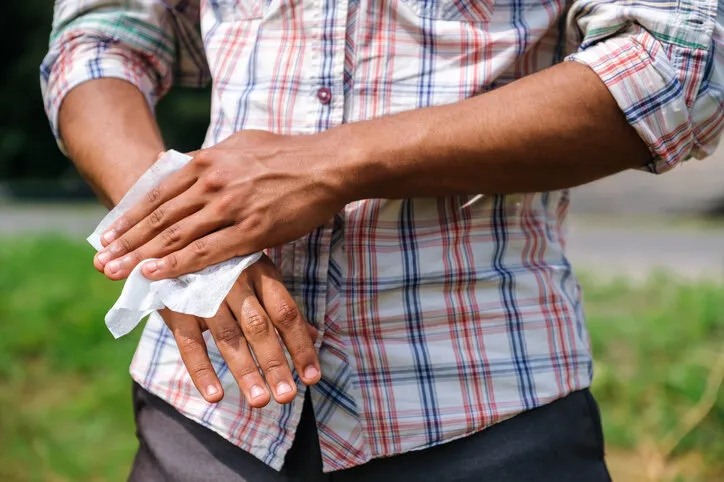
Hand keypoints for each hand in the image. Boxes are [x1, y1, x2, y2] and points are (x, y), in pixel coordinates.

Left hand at [93, 130, 346, 280]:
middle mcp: (212, 183)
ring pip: (176, 236)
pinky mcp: (251, 231)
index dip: (130, 216)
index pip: (157, 192)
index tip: (108, 233)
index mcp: (208, 161)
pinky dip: (177, 265)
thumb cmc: (288, 154)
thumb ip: (211, 159)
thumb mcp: (241, 143)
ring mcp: (230, 208)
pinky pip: (206, 252)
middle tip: (101, 260)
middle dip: (127, 241)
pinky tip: (155, 274)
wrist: (327, 165)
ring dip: (141, 256)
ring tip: (116, 272)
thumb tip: (188, 165)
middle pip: (159, 217)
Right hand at [160, 256, 319, 405]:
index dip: (300, 346)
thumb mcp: (257, 272)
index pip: (286, 313)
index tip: (312, 378)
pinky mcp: (176, 307)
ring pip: (228, 338)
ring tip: (260, 401)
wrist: (171, 243)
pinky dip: (202, 371)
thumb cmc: (225, 263)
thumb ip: (280, 304)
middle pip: (259, 327)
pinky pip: (190, 344)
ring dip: (245, 371)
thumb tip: (314, 334)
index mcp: (260, 271)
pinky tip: (215, 396)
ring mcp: (204, 294)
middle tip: (286, 396)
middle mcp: (234, 281)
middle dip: (274, 363)